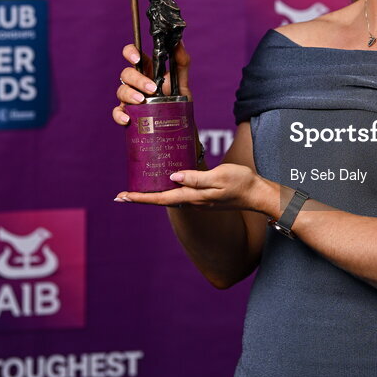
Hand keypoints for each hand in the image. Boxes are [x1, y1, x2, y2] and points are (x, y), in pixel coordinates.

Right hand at [112, 42, 191, 124]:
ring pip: (121, 91)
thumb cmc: (177, 97)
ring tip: (143, 101)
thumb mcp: (181, 79)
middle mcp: (135, 81)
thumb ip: (181, 61)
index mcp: (146, 69)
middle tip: (152, 88)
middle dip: (138, 80)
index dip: (130, 52)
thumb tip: (178, 42)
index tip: (137, 58)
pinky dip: (119, 115)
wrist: (178, 121)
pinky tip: (128, 118)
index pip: (132, 54)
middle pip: (126, 73)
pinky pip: (117, 112)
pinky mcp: (128, 113)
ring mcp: (130, 97)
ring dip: (130, 94)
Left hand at [114, 164, 277, 213]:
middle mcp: (192, 201)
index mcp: (194, 196)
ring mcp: (197, 200)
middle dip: (140, 197)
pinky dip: (166, 190)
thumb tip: (173, 176)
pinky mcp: (203, 197)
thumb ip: (197, 177)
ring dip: (151, 194)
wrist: (257, 194)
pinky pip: (179, 193)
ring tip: (137, 188)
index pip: (161, 198)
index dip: (140, 198)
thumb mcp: (220, 176)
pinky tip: (164, 182)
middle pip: (160, 200)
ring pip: (169, 197)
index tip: (121, 197)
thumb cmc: (241, 183)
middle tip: (120, 195)